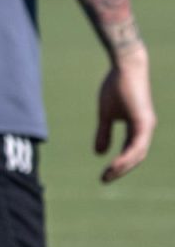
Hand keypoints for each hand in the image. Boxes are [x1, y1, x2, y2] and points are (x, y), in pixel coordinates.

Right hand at [96, 46, 155, 182]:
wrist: (125, 66)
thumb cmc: (116, 86)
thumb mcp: (106, 114)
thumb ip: (104, 133)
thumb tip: (99, 153)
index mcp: (138, 128)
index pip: (131, 152)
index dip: (119, 165)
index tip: (105, 175)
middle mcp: (146, 129)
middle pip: (136, 157)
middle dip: (121, 170)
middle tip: (104, 180)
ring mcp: (146, 125)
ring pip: (138, 154)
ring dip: (123, 167)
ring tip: (108, 175)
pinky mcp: (143, 121)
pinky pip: (137, 145)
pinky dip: (126, 156)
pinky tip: (115, 164)